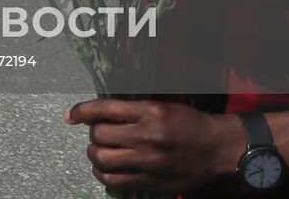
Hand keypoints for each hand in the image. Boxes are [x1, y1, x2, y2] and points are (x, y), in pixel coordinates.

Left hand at [64, 98, 245, 193]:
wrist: (218, 149)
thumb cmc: (190, 124)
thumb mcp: (162, 107)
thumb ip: (131, 110)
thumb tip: (98, 114)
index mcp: (150, 112)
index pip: (105, 109)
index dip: (82, 111)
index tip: (70, 115)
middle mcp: (147, 136)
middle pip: (99, 135)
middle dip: (93, 132)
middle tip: (100, 132)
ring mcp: (148, 162)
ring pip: (102, 159)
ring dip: (95, 153)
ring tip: (100, 150)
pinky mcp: (151, 181)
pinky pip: (113, 180)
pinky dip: (102, 173)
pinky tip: (105, 167)